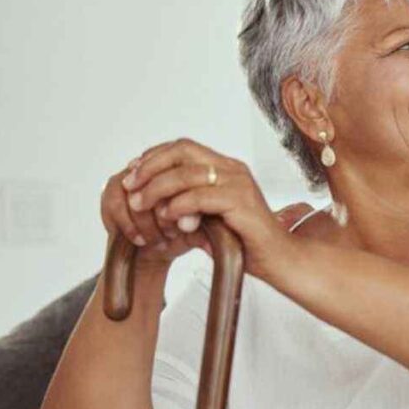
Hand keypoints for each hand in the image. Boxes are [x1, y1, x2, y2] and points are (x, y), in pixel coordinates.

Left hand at [115, 138, 299, 279]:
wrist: (278, 260)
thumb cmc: (246, 243)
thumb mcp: (209, 218)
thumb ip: (186, 204)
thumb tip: (151, 200)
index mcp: (227, 168)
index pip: (183, 148)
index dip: (153, 158)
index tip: (132, 175)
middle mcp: (234, 169)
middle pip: (182, 150)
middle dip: (150, 167)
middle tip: (130, 186)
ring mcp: (239, 183)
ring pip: (187, 172)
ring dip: (157, 188)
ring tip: (141, 205)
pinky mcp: (241, 201)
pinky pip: (199, 196)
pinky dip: (178, 206)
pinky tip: (169, 218)